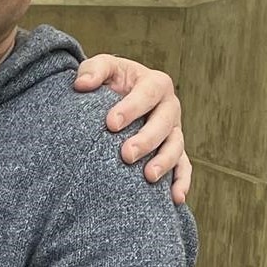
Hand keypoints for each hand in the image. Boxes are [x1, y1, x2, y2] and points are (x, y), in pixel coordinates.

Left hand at [74, 54, 190, 202]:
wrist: (118, 95)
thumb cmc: (111, 80)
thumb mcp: (103, 67)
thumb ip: (93, 70)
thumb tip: (82, 84)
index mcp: (155, 83)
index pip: (147, 94)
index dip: (131, 108)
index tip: (110, 123)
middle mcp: (169, 107)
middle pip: (164, 124)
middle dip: (146, 140)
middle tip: (125, 154)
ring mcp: (174, 131)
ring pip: (176, 147)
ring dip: (164, 163)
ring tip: (148, 177)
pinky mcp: (175, 151)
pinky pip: (184, 168)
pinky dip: (182, 182)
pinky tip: (175, 198)